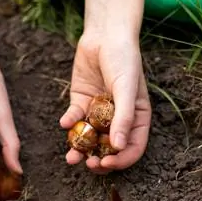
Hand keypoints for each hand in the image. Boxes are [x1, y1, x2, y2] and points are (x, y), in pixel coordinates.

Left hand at [60, 34, 151, 174]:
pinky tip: (65, 122)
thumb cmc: (124, 60)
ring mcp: (98, 113)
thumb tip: (119, 147)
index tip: (107, 164)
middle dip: (98, 159)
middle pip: (109, 148)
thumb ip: (124, 118)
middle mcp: (118, 119)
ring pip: (89, 138)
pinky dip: (69, 123)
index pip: (132, 148)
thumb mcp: (127, 89)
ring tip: (71, 157)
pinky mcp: (81, 103)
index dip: (121, 160)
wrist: (105, 35)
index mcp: (136, 119)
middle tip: (88, 164)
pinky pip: (75, 119)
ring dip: (80, 149)